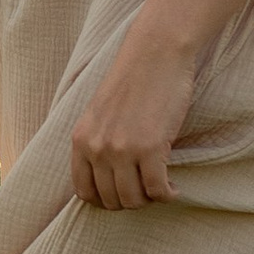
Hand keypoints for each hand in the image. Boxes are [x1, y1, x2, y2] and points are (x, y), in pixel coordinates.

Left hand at [70, 23, 198, 210]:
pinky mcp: (151, 148)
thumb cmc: (132, 80)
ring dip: (149, 199)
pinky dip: (167, 194)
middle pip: (111, 200)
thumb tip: (106, 177)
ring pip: (134, 199)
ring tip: (160, 188)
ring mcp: (123, 150)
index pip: (84, 191)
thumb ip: (96, 142)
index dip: (104, 201)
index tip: (122, 195)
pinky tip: (173, 188)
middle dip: (130, 201)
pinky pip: (157, 190)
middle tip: (146, 190)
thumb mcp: (99, 112)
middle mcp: (97, 148)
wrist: (155, 53)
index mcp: (81, 140)